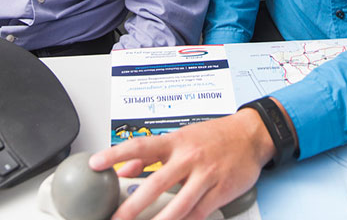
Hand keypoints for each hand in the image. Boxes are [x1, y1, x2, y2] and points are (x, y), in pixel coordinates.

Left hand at [89, 109, 275, 219]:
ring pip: (178, 206)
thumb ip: (151, 155)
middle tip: (117, 218)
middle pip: (156, 183)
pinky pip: (197, 213)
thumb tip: (124, 170)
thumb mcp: (181, 137)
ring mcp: (205, 176)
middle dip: (133, 206)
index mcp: (176, 140)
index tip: (96, 163)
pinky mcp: (219, 192)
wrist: (250, 135)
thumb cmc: (214, 136)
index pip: (140, 146)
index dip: (115, 154)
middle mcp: (189, 157)